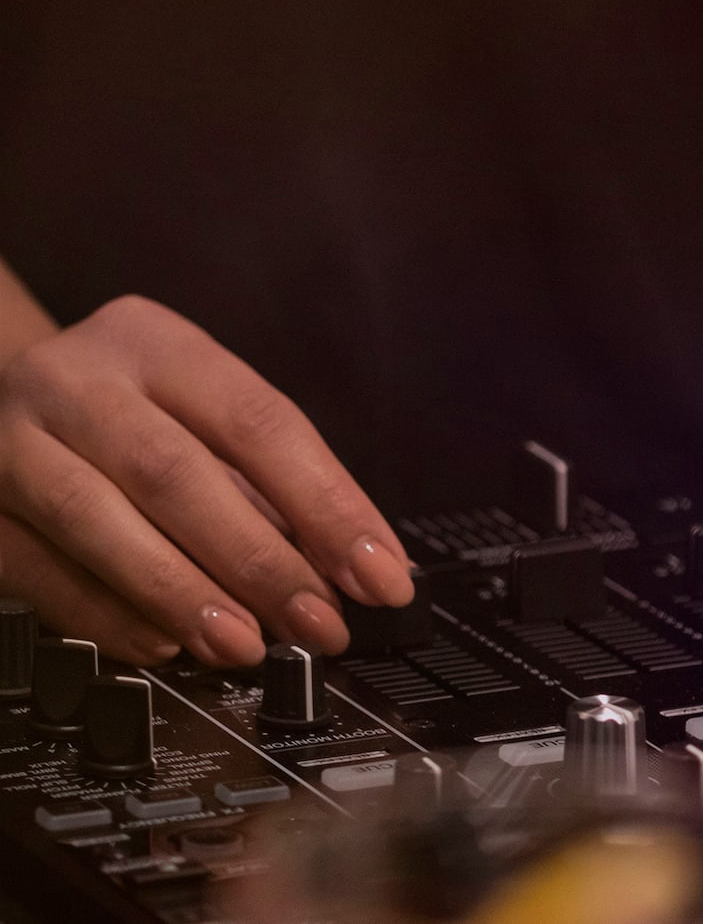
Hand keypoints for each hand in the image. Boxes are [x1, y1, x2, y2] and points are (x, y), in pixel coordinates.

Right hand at [0, 295, 413, 666]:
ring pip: (97, 520)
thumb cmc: (128, 415)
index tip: (379, 574)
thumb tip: (358, 570)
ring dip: (183, 594)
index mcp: (155, 343)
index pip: (260, 422)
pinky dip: (106, 614)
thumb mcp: (200, 418)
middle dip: (261, 561)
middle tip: (319, 623)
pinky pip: (38, 569)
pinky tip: (164, 644)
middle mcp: (74, 380)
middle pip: (177, 473)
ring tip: (247, 645)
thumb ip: (274, 488)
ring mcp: (8, 440)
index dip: (328, 506)